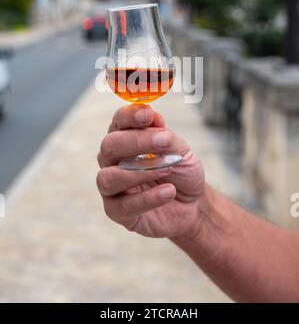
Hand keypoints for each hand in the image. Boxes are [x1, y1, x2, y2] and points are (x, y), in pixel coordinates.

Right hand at [97, 104, 208, 239]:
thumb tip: (152, 117)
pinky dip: (147, 198)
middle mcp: (112, 159)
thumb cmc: (182, 171)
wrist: (193, 204)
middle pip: (109, 146)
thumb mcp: (181, 150)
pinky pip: (122, 205)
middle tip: (164, 142)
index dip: (130, 116)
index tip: (147, 115)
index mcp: (125, 137)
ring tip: (166, 171)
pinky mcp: (117, 211)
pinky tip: (168, 192)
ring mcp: (111, 186)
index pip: (119, 121)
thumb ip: (165, 135)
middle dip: (137, 142)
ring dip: (139, 172)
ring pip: (108, 177)